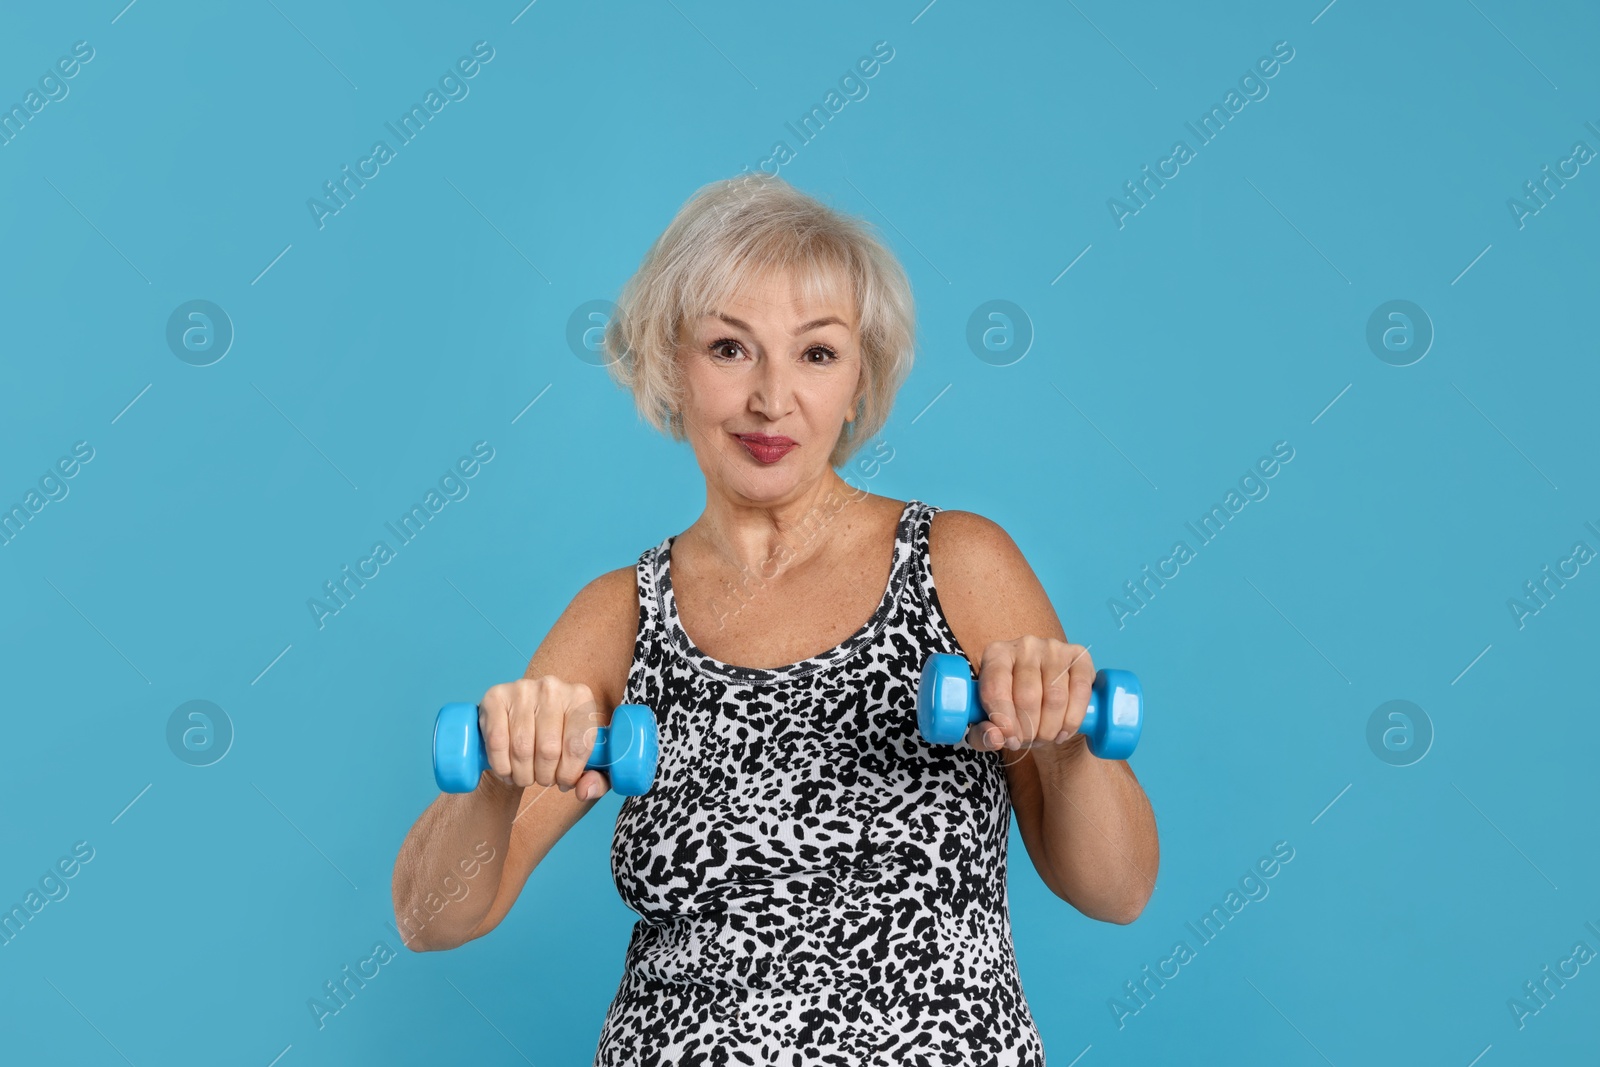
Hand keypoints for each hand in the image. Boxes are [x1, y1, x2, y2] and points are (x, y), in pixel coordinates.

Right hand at [477, 676, 611, 799]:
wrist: (522, 720)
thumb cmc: (558, 740)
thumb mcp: (584, 758)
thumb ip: (596, 780)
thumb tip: (585, 791)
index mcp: (580, 697)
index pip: (577, 746)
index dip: (569, 774)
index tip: (563, 782)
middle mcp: (552, 687)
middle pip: (548, 749)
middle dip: (545, 776)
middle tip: (543, 779)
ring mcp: (522, 689)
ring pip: (521, 748)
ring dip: (523, 774)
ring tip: (525, 776)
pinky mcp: (495, 697)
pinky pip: (497, 742)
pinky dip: (501, 766)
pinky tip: (507, 770)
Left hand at [965, 637, 1094, 758]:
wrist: (1045, 697)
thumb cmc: (1013, 708)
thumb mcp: (992, 722)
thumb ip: (983, 734)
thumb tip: (995, 738)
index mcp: (996, 654)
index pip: (996, 688)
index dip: (1003, 721)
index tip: (1010, 740)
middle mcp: (1024, 645)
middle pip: (1027, 696)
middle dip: (1028, 729)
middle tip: (1029, 741)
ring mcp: (1054, 648)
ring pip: (1055, 697)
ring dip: (1050, 728)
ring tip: (1045, 737)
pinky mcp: (1079, 656)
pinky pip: (1080, 691)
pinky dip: (1072, 719)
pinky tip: (1064, 731)